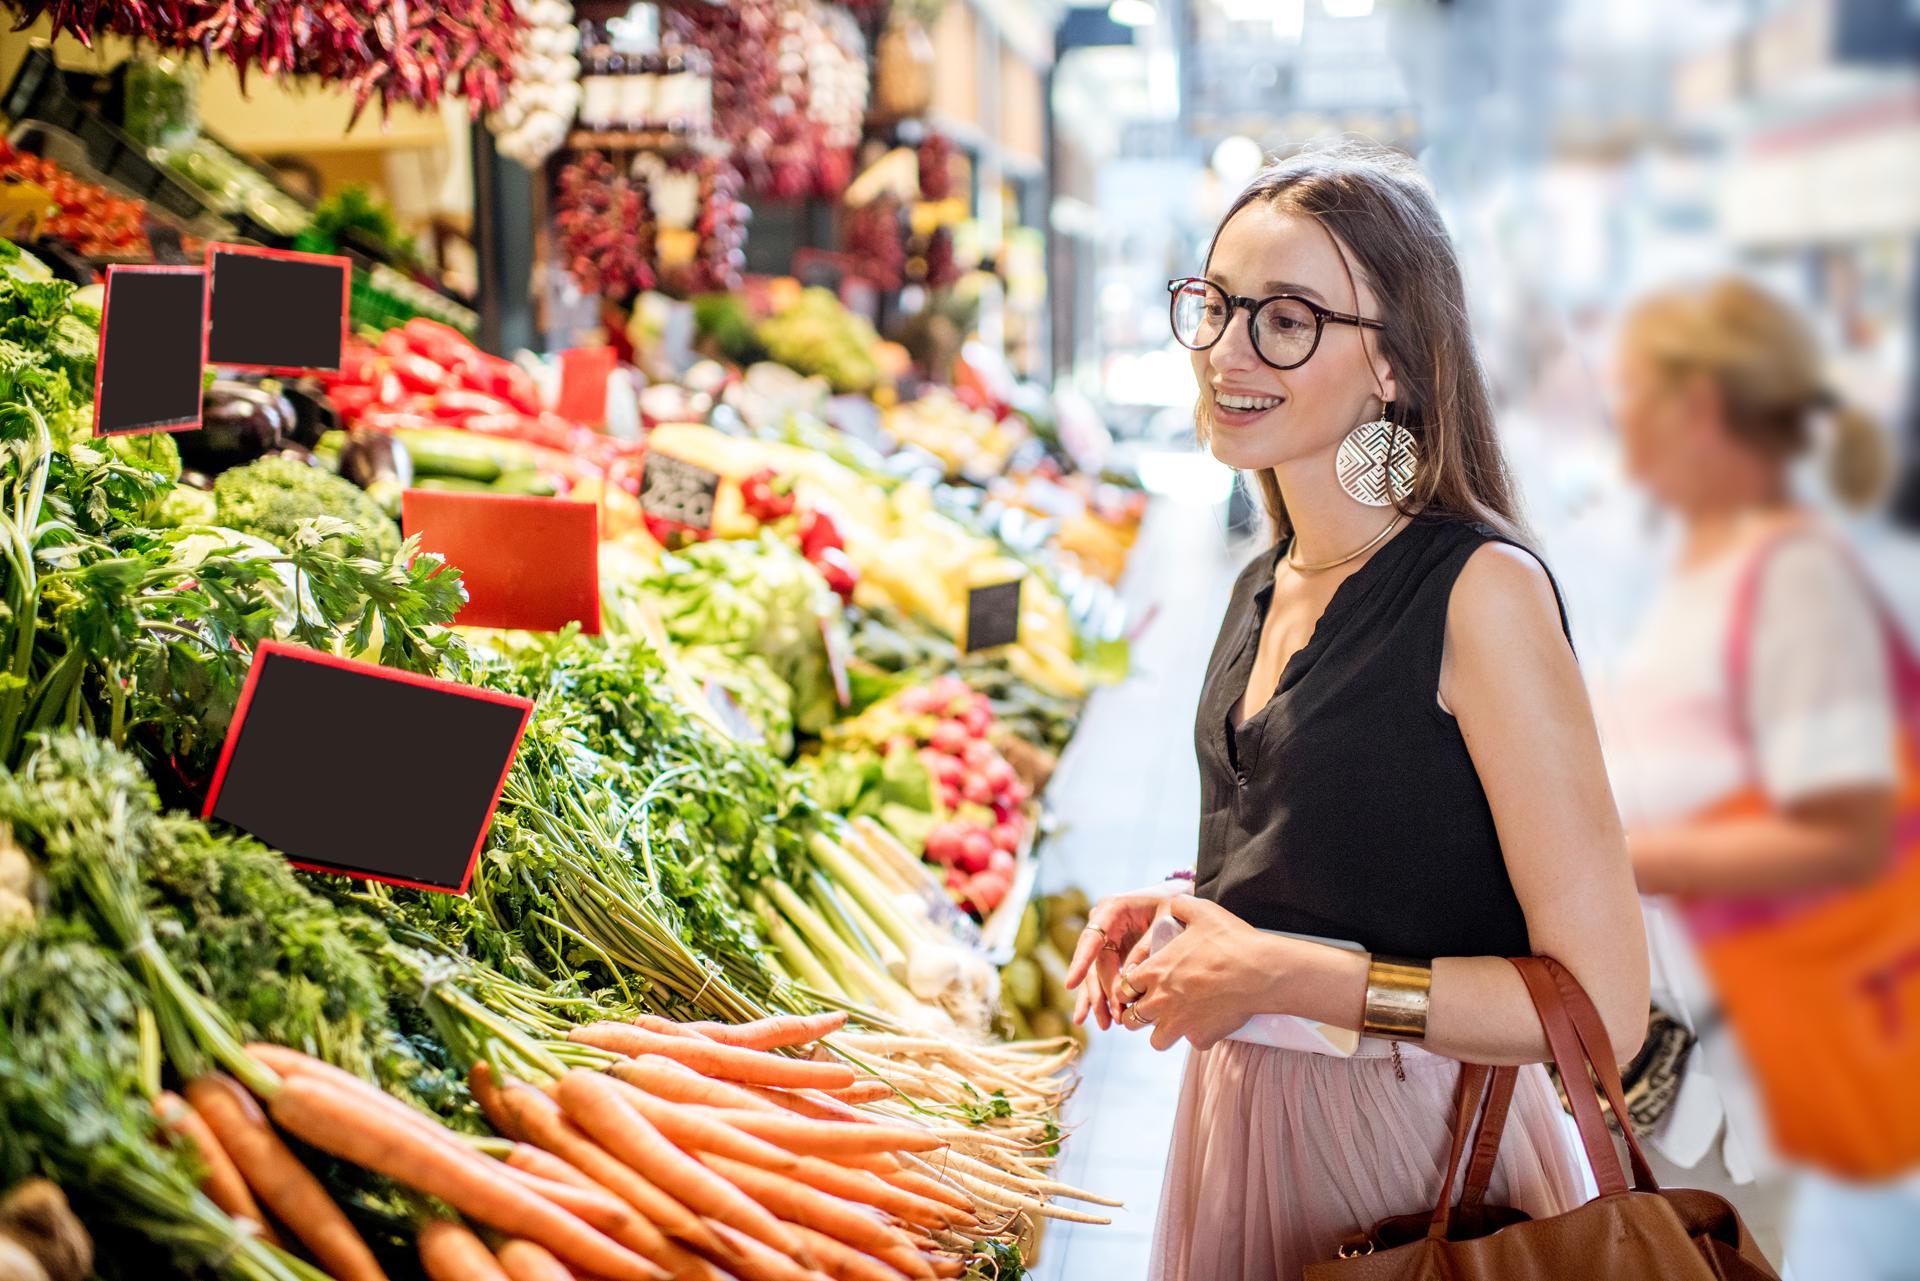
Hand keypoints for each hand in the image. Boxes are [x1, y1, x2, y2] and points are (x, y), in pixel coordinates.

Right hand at [1064, 880, 1187, 1030]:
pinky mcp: (1111, 953)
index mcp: (1112, 909)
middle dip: (1101, 992)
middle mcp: (1102, 924)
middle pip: (1095, 963)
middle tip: (1111, 1017)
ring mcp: (1105, 939)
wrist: (1178, 900)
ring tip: (1105, 1024)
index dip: (1081, 961)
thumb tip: (1131, 977)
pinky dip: (1101, 997)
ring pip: (1095, 974)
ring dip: (1099, 1000)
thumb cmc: (1173, 906)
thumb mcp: (1165, 920)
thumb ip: (1147, 946)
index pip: (1092, 937)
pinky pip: (1102, 978)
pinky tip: (1092, 1017)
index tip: (1071, 983)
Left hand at [1120, 895, 1280, 1051]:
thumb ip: (1182, 906)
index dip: (1131, 989)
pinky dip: (1199, 1036)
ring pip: (1156, 1041)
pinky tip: (1210, 1024)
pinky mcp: (1201, 1037)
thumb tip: (1175, 902)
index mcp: (1155, 971)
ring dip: (1163, 1032)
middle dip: (1139, 1015)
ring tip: (1177, 1022)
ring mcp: (1179, 1023)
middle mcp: (1160, 1001)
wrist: (1260, 971)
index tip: (1141, 988)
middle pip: (1132, 1020)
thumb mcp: (1203, 912)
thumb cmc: (1231, 940)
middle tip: (1153, 1009)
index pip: (1124, 988)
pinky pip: (1193, 1043)